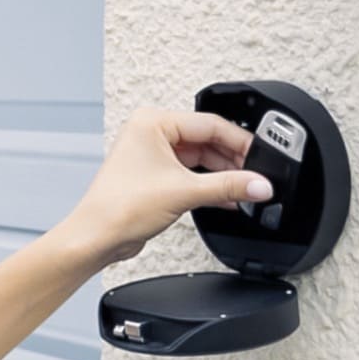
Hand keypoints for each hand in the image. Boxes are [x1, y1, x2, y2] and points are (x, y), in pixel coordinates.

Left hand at [64, 108, 273, 266]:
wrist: (97, 237)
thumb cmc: (119, 207)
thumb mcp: (184, 192)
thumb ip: (228, 186)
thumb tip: (259, 184)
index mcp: (153, 122)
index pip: (209, 124)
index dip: (240, 142)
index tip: (262, 158)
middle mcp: (150, 134)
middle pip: (206, 140)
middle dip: (233, 160)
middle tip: (256, 176)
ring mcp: (151, 155)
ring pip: (199, 158)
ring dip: (222, 175)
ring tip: (246, 189)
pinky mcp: (154, 176)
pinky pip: (190, 174)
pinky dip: (209, 185)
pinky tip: (228, 197)